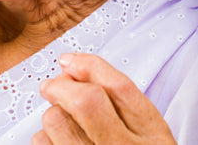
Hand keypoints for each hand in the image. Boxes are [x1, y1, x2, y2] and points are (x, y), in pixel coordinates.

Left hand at [32, 53, 175, 144]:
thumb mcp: (145, 138)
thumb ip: (120, 106)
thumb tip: (72, 66)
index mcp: (154, 139)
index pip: (120, 88)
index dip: (90, 66)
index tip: (69, 61)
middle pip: (86, 102)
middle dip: (62, 86)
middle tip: (52, 87)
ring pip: (57, 122)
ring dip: (51, 116)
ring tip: (59, 123)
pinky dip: (43, 140)